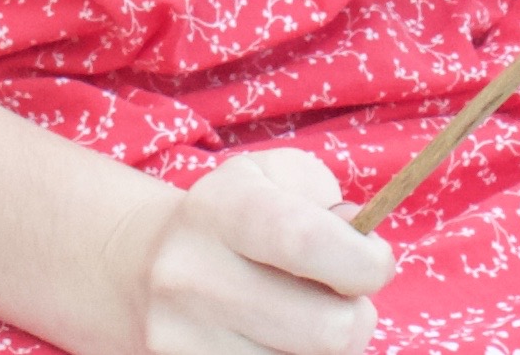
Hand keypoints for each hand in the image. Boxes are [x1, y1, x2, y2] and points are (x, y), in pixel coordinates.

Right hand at [99, 150, 393, 354]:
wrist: (144, 267)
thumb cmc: (237, 218)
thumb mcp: (278, 180)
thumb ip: (329, 202)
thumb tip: (362, 241)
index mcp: (219, 209)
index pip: (306, 242)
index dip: (364, 262)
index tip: (375, 262)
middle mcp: (190, 276)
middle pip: (325, 329)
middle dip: (357, 317)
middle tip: (344, 298)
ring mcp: (180, 339)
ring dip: (323, 348)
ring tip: (303, 318)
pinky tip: (277, 339)